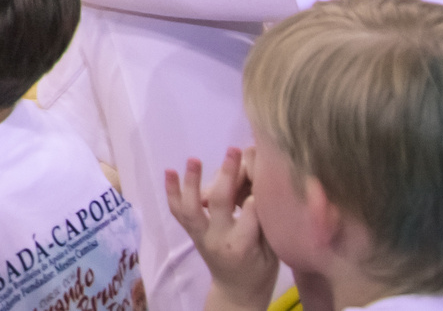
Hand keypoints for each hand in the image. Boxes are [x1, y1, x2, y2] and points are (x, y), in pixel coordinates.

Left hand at [166, 149, 279, 310]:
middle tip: (234, 151)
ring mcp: (200, 235)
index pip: (251, 212)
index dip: (256, 190)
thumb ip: (266, 222)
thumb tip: (262, 187)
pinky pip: (178, 212)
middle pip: (220, 203)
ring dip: (191, 182)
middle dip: (227, 175)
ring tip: (194, 159)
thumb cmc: (261, 269)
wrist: (236, 290)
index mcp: (243, 246)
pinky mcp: (191, 232)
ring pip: (192, 207)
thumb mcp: (273, 251)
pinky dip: (172, 191)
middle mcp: (218, 239)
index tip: (262, 170)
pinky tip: (169, 171)